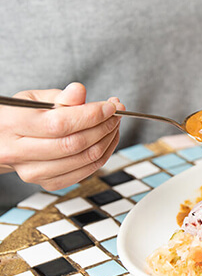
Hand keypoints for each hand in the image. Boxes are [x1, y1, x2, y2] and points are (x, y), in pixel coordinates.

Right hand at [0, 83, 124, 190]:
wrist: (4, 142)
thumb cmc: (22, 116)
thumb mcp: (35, 98)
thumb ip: (61, 96)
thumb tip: (80, 92)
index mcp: (14, 124)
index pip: (60, 123)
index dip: (91, 115)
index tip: (110, 106)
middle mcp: (19, 152)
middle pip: (74, 144)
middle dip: (104, 127)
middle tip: (117, 114)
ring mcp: (33, 172)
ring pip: (83, 159)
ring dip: (108, 140)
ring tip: (114, 124)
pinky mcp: (48, 183)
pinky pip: (85, 172)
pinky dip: (103, 155)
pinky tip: (107, 140)